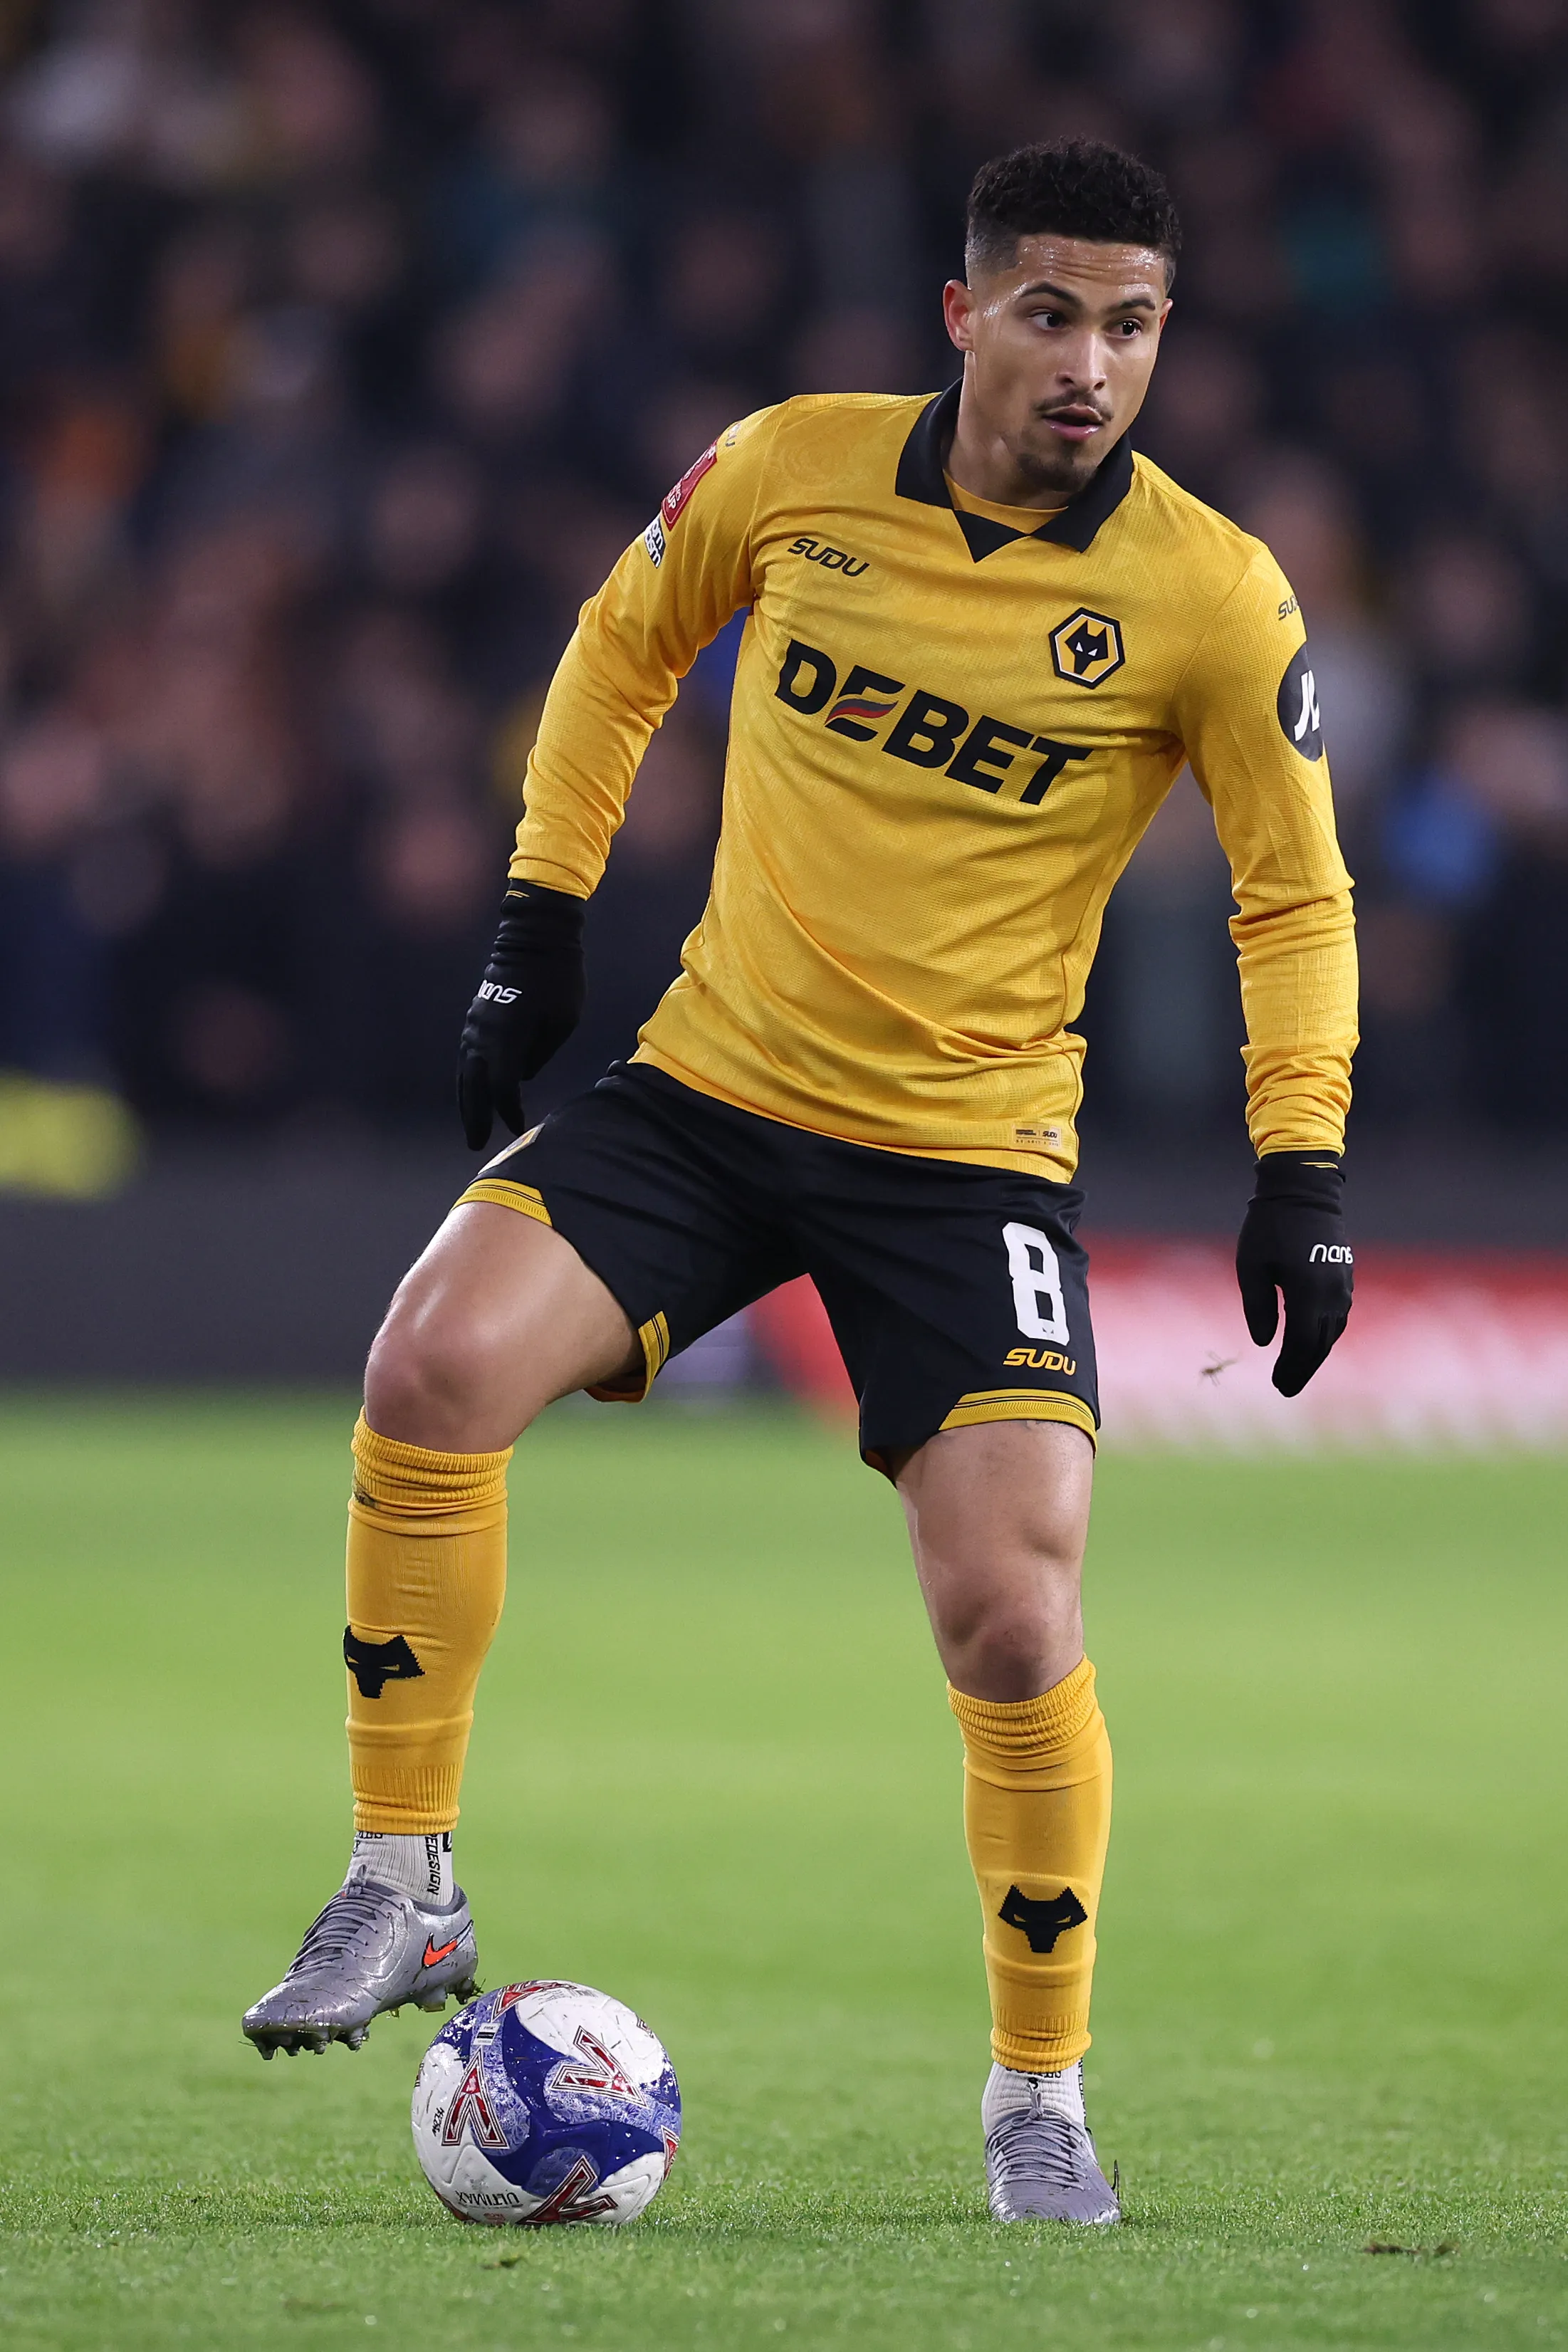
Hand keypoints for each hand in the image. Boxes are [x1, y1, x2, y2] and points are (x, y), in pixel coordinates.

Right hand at [456, 885, 585, 1149]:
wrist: (535, 936)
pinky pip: (468, 1054)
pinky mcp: (477, 1014)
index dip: (509, 1110)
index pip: (503, 1085)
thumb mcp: (563, 1021)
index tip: (519, 1125)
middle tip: (475, 1144)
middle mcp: (484, 1032)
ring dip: (466, 1099)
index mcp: (508, 1035)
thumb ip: (541, 1053)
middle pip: (475, 1084)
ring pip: (466, 1070)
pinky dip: (468, 1076)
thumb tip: (523, 1073)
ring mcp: (476, 1022)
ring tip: (469, 1124)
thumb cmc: (559, 978)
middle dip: (476, 1115)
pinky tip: (471, 1089)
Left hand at [1235, 1151, 1352, 1396]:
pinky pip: (1338, 1315)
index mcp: (1307, 1292)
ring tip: (1297, 1372)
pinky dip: (1326, 1334)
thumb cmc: (1268, 1226)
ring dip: (1316, 1354)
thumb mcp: (1251, 1266)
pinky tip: (1313, 1343)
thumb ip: (1258, 1306)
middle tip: (1285, 1389)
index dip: (1290, 1368)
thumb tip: (1266, 1343)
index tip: (1277, 1387)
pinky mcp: (1345, 1276)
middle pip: (1320, 1344)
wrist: (1303, 1190)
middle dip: (1303, 1369)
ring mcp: (1342, 1285)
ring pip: (1333, 1332)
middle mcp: (1331, 1293)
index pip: (1302, 1343)